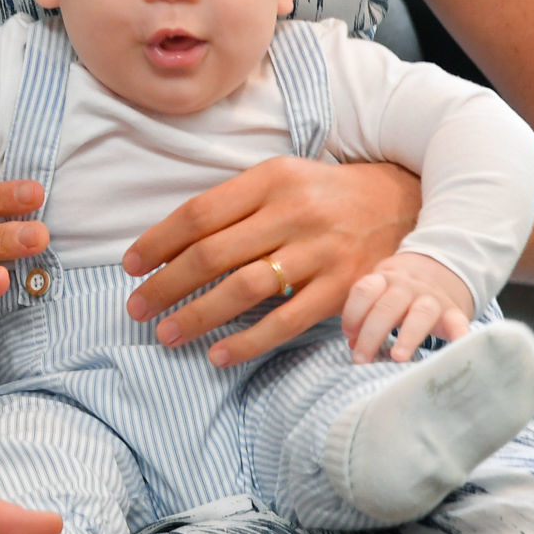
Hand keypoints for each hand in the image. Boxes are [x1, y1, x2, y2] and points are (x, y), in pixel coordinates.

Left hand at [123, 157, 420, 365]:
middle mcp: (294, 212)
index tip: (131, 265)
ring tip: (165, 333)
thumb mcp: (281, 179)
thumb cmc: (324, 194)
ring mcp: (320, 252)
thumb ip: (233, 206)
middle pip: (213, 253)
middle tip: (136, 307)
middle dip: (166, 284)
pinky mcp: (343, 288)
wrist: (403, 203)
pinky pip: (287, 321)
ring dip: (197, 315)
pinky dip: (248, 341)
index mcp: (271, 179)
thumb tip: (172, 244)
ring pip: (244, 289)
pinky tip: (218, 354)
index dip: (158, 242)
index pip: (200, 213)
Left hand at [341, 251, 472, 363]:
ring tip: (397, 357)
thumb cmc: (396, 295)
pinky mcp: (453, 313)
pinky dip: (459, 335)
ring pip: (421, 313)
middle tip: (361, 359)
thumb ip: (365, 317)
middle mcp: (408, 287)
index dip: (354, 312)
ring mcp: (432, 299)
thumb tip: (354, 345)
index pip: (366, 290)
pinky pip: (458, 322)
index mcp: (384, 280)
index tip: (349, 335)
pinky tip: (457, 348)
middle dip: (371, 334)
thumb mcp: (379, 296)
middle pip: (388, 306)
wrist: (435, 272)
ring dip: (408, 336)